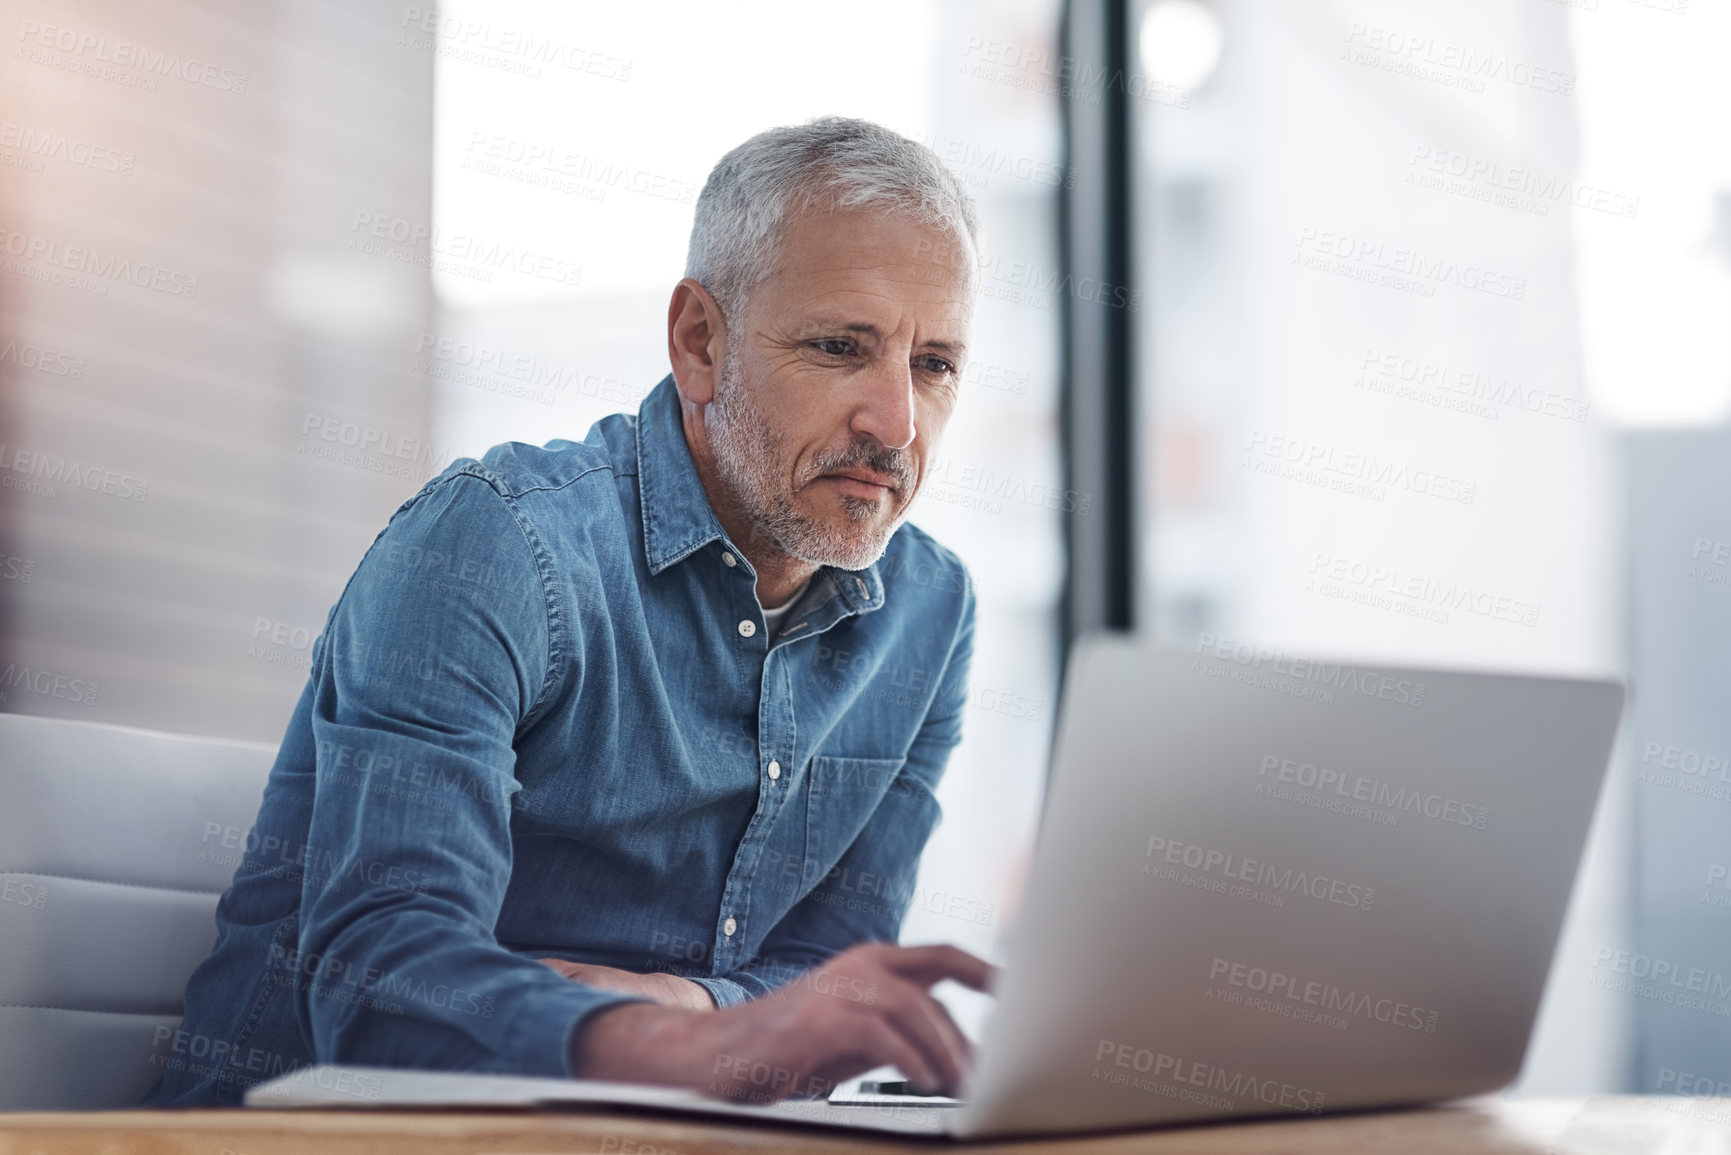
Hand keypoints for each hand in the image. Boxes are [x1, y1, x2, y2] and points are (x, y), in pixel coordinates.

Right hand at [568, 942, 994, 1102]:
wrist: (719, 1052)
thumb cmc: (790, 1045)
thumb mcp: (854, 1032)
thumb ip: (900, 1031)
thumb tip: (955, 1054)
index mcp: (871, 962)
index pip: (941, 957)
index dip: (983, 971)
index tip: (1017, 992)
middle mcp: (860, 965)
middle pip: (935, 992)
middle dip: (965, 1037)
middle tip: (985, 1075)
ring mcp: (840, 986)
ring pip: (916, 1009)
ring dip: (945, 1051)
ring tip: (960, 1084)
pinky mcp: (823, 1016)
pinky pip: (884, 1035)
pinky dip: (911, 1059)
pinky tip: (924, 1082)